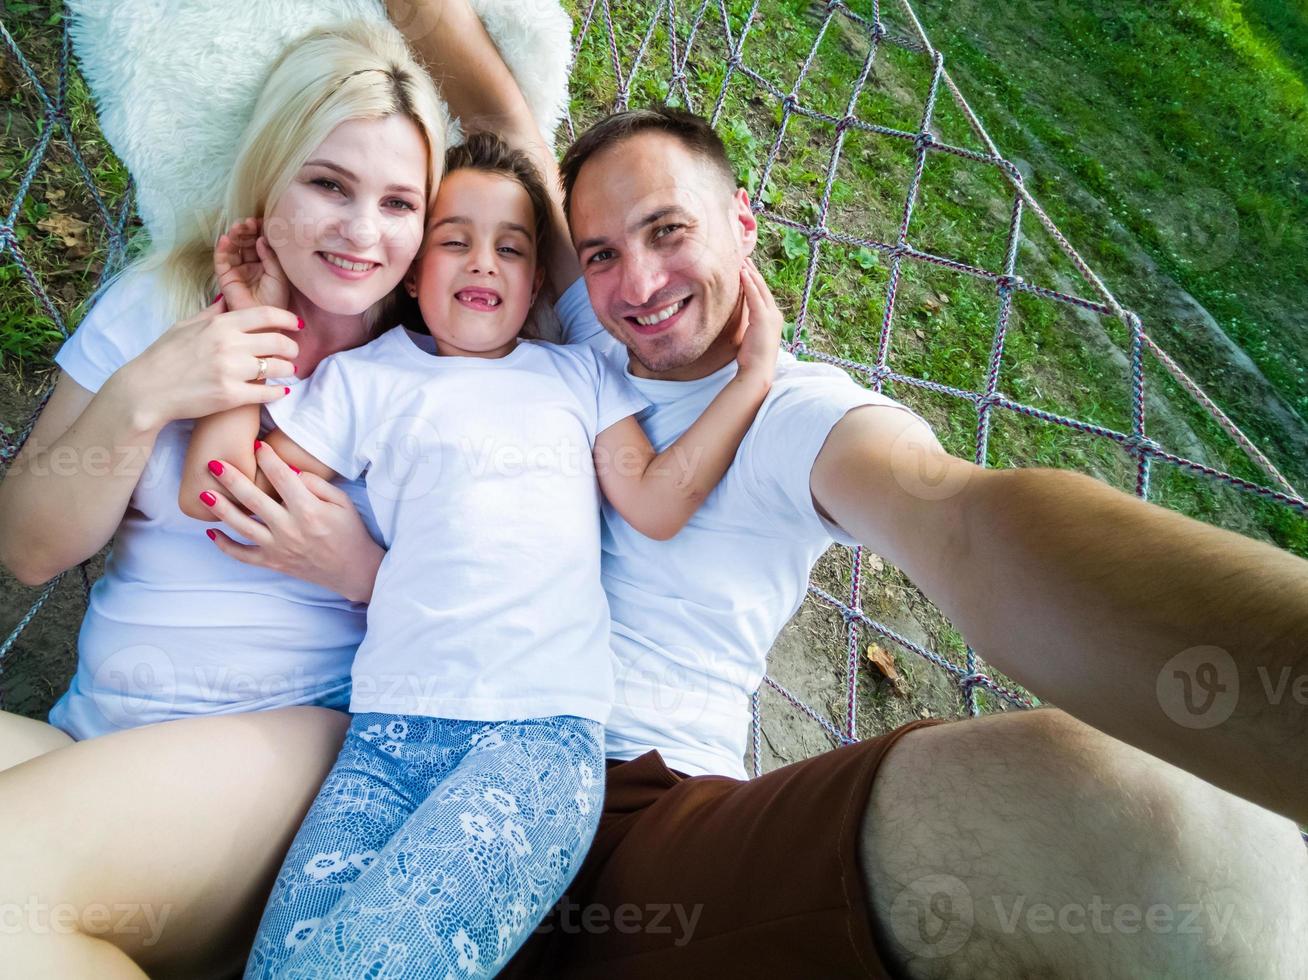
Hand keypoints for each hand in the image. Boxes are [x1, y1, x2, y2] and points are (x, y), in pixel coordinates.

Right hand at [122, 296, 300, 428]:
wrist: (147, 390)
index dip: (287, 319)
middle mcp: (229, 345)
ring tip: (287, 371)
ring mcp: (231, 371)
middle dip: (292, 347)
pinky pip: (266, 392)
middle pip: (278, 341)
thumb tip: (227, 299)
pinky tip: (279, 391)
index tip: (297, 325)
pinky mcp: (231, 396)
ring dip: (288, 370)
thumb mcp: (185, 326)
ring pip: (277, 367)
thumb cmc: (164, 356)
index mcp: (220, 324)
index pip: (266, 314)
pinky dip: (277, 392)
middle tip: (294, 352)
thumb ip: (211, 314)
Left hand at [197, 440, 384, 602]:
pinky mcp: (273, 562)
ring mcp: (278, 548)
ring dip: (221, 509)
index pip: (282, 478)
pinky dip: (225, 546)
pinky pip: (243, 555)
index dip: (268, 459)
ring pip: (242, 526)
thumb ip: (316, 484)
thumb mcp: (342, 503)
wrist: (353, 570)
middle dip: (232, 479)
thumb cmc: (349, 532)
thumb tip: (289, 471)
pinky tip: (211, 531)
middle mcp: (290, 529)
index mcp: (309, 511)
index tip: (258, 445)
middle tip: (213, 463)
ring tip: (204, 494)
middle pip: (253, 500)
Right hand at [215, 218, 289, 310]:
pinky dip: (222, 248)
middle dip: (247, 231)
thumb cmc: (276, 301)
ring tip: (238, 227)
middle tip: (249, 222)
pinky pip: (221, 260)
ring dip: (235, 236)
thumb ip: (271, 257)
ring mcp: (237, 270)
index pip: (260, 242)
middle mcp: (250, 265)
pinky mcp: (226, 277)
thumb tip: (261, 239)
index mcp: (265, 264)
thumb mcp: (279, 276)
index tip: (262, 220)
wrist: (265, 321)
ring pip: (234, 248)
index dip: (259, 231)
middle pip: (246, 242)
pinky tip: (225, 239)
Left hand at [733, 257, 782, 382]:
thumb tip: (742, 317)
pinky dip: (749, 283)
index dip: (756, 281)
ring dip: (751, 273)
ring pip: (760, 288)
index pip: (764, 295)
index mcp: (773, 318)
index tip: (747, 269)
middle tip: (745, 259)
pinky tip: (742, 273)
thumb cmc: (753, 358)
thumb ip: (749, 323)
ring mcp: (770, 315)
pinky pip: (755, 296)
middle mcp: (775, 314)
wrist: (758, 371)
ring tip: (742, 261)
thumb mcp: (751, 336)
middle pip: (763, 288)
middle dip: (754, 272)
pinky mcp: (763, 318)